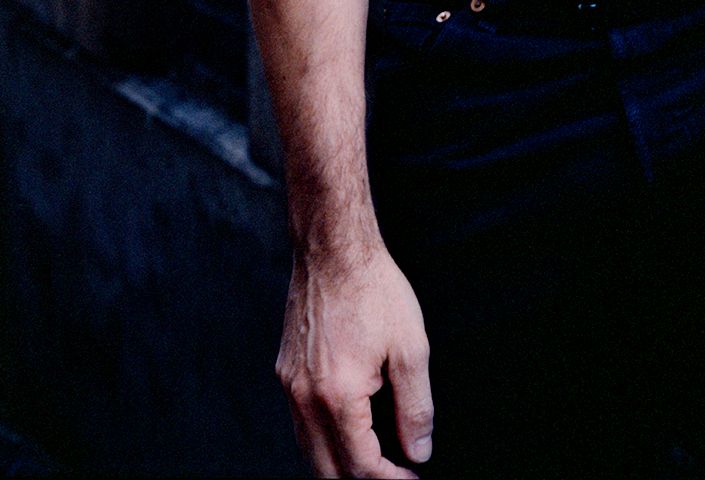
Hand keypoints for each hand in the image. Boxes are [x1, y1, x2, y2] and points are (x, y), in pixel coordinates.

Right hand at [277, 238, 433, 476]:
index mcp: (337, 395)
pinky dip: (323, 440)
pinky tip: (349, 428)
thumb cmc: (373, 288)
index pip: (360, 466)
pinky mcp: (285, 372)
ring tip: (375, 456)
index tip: (412, 476)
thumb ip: (416, 407)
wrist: (333, 248)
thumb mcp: (410, 347)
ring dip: (340, 464)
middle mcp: (305, 398)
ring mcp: (290, 386)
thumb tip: (419, 451)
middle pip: (327, 472)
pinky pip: (301, 425)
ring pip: (309, 452)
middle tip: (394, 473)